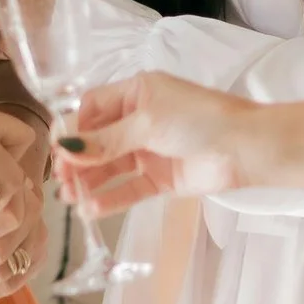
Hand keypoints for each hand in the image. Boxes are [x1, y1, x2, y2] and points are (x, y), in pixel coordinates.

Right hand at [57, 71, 251, 208]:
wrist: (245, 148)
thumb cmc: (199, 119)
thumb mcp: (148, 122)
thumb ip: (107, 139)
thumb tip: (67, 148)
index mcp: (136, 93)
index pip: (93, 108)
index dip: (74, 129)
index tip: (59, 151)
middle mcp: (139, 119)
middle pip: (98, 140)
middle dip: (78, 160)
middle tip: (61, 181)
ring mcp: (150, 150)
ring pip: (111, 167)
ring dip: (89, 182)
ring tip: (71, 199)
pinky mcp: (161, 178)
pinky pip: (129, 188)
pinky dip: (110, 199)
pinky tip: (91, 210)